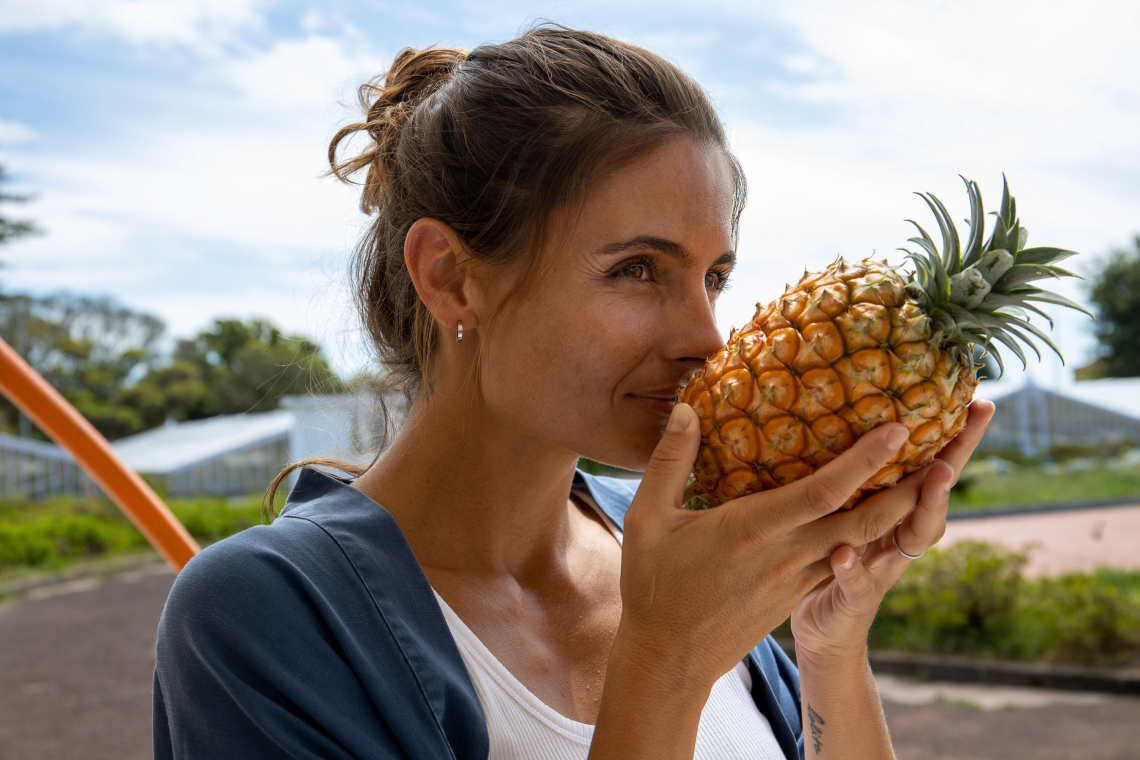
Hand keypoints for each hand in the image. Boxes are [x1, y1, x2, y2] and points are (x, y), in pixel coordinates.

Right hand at [611, 401, 950, 694]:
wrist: (669, 659)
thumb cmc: (653, 587)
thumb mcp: (647, 519)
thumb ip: (668, 461)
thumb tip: (684, 409)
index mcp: (757, 531)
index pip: (825, 491)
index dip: (866, 460)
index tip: (900, 428)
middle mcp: (790, 554)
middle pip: (867, 519)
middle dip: (914, 486)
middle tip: (951, 450)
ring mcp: (799, 577)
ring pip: (865, 541)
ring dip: (903, 510)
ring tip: (933, 474)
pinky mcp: (798, 592)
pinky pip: (846, 556)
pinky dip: (873, 533)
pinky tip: (881, 512)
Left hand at [789, 399, 995, 662]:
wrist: (824, 633)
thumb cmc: (828, 559)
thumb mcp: (841, 512)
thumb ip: (847, 476)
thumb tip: (838, 414)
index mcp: (894, 514)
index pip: (930, 469)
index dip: (956, 440)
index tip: (978, 401)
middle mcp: (898, 540)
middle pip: (933, 497)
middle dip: (952, 464)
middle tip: (965, 428)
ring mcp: (881, 570)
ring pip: (911, 537)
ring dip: (924, 505)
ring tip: (931, 475)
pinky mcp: (855, 600)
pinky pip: (857, 583)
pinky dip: (854, 568)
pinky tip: (844, 552)